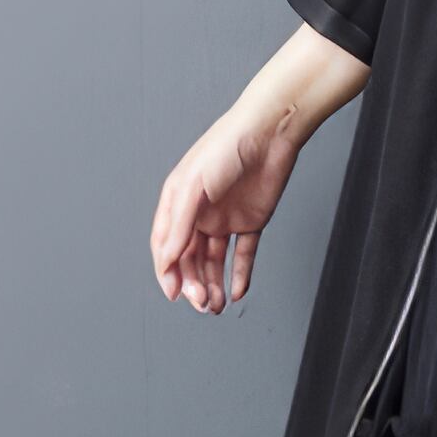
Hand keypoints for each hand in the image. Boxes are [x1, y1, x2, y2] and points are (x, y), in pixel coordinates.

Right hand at [150, 24, 368, 313]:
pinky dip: (241, 273)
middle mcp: (199, 213)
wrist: (270, 131)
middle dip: (194, 283)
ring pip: (215, 261)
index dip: (168, 271)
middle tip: (203, 303)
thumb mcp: (195, 186)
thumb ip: (180, 223)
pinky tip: (239, 291)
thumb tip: (167, 258)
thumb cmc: (226, 147)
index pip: (166, 245)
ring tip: (218, 305)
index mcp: (178, 202)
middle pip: (190, 258)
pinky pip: (244, 253)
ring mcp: (225, 218)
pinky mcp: (252, 220)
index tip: (174, 293)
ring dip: (214, 283)